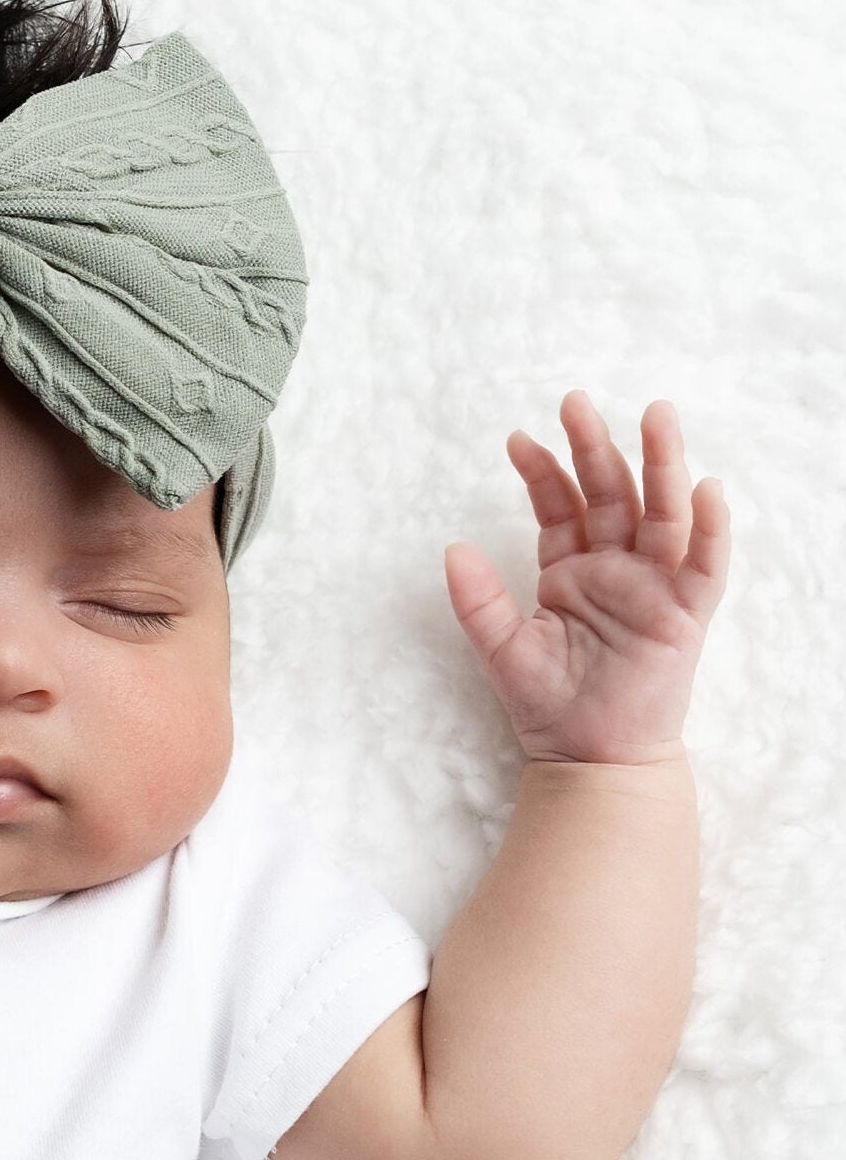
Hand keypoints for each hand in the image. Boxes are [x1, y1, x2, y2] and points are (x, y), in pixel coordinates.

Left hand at [443, 390, 730, 765]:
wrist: (587, 758)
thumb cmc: (547, 706)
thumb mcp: (500, 648)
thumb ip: (477, 600)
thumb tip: (452, 547)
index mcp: (571, 571)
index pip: (559, 507)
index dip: (542, 471)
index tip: (517, 439)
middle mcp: (615, 570)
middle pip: (610, 495)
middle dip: (595, 447)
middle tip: (575, 401)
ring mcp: (652, 588)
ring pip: (661, 514)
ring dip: (661, 465)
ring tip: (656, 416)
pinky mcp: (684, 616)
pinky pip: (704, 567)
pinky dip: (708, 530)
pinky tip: (707, 491)